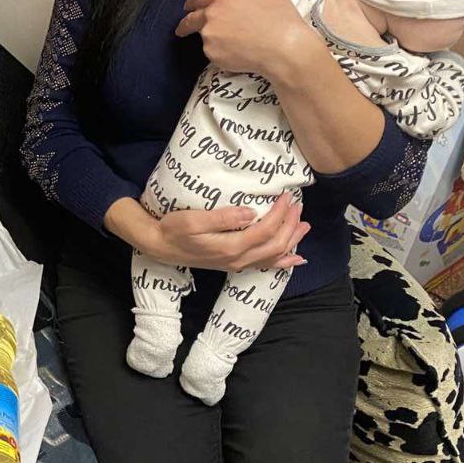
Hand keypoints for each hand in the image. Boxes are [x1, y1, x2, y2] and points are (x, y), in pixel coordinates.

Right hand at [106, 193, 309, 271]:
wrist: (159, 247)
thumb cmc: (173, 229)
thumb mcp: (192, 220)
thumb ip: (222, 217)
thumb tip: (249, 212)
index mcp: (230, 247)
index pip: (265, 230)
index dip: (280, 214)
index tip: (287, 196)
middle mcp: (238, 259)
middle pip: (275, 245)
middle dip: (290, 225)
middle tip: (297, 205)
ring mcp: (237, 264)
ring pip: (274, 257)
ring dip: (292, 241)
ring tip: (304, 226)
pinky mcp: (233, 264)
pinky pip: (265, 266)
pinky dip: (283, 262)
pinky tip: (295, 259)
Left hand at [175, 0, 318, 77]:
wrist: (285, 49)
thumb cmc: (281, 18)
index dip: (192, 2)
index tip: (188, 7)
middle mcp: (211, 15)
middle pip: (190, 19)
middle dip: (185, 24)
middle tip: (183, 29)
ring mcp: (209, 36)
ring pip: (204, 36)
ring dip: (210, 38)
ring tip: (230, 42)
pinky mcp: (212, 54)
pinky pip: (212, 52)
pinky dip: (219, 52)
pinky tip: (236, 52)